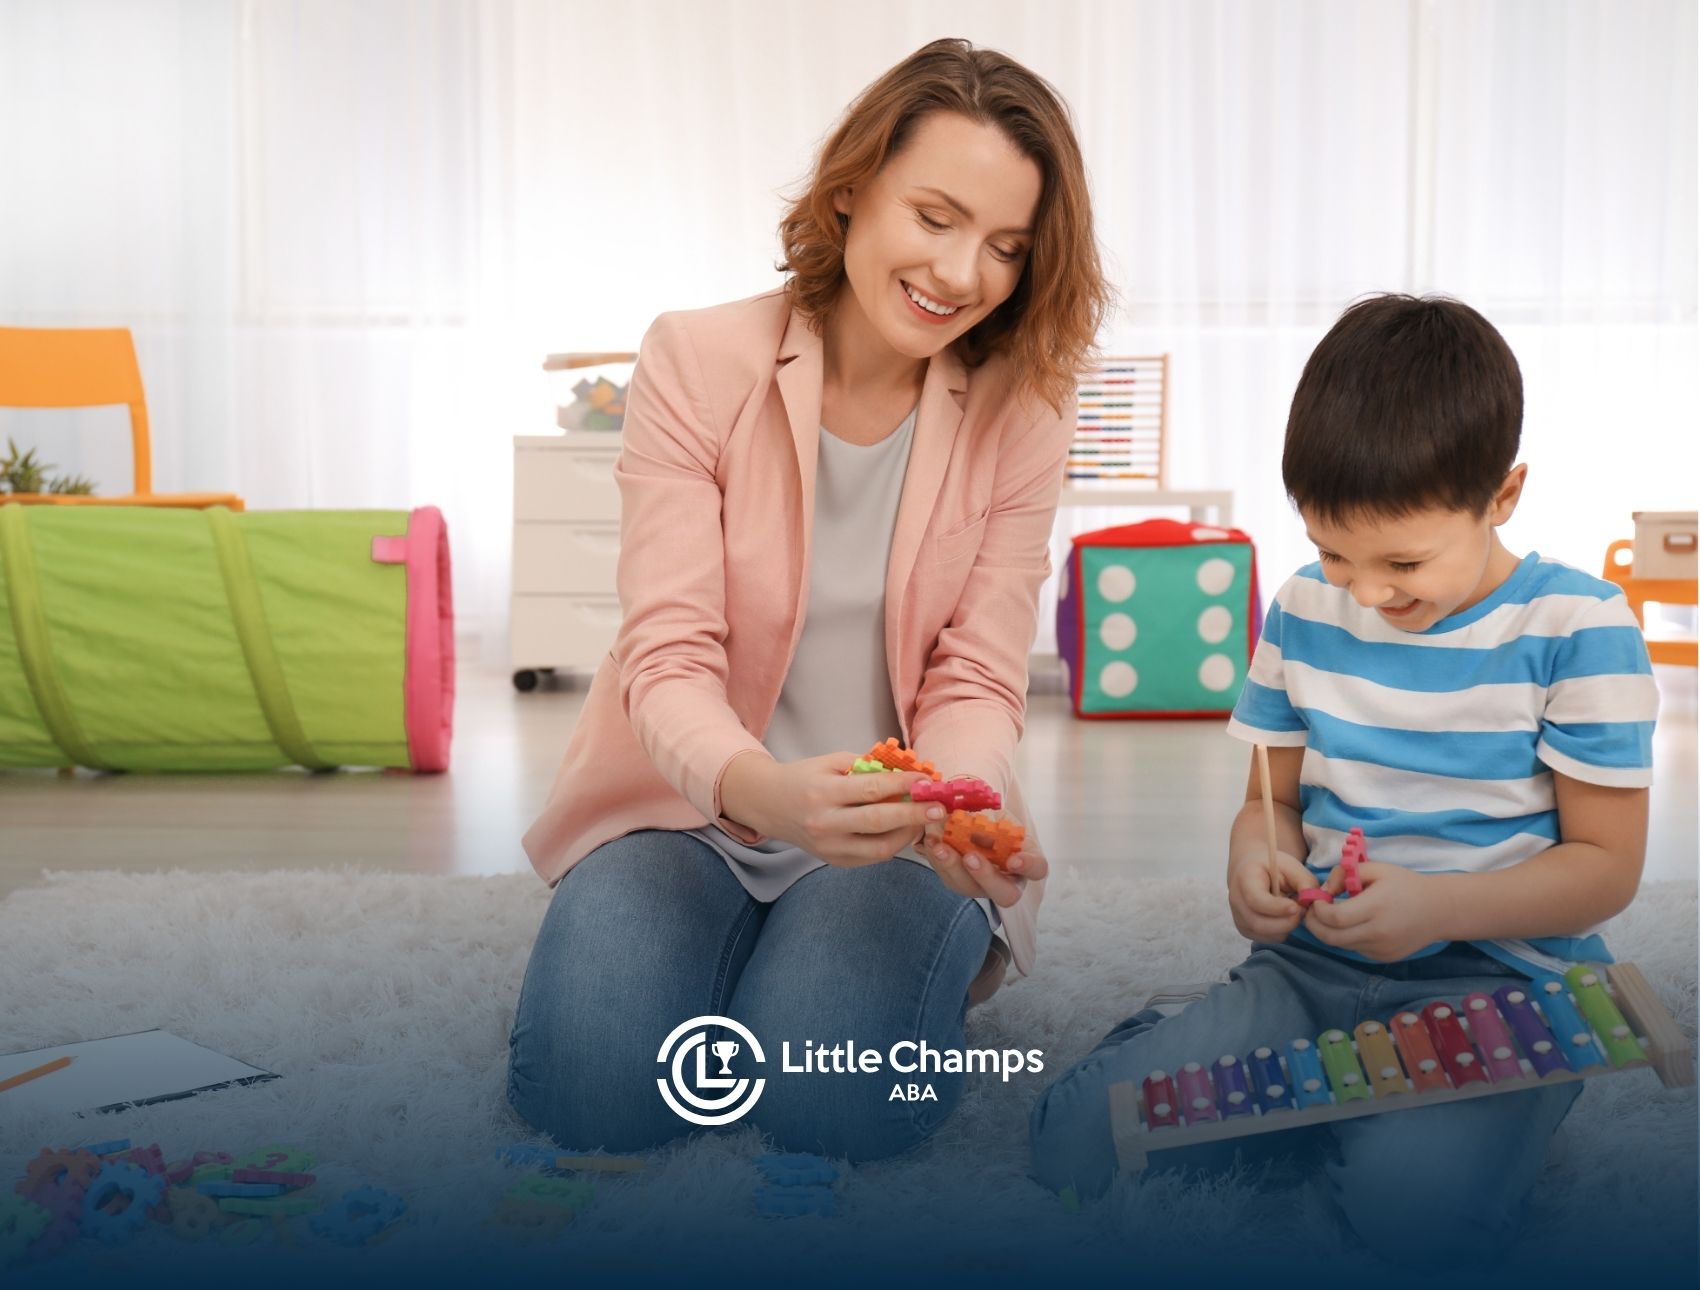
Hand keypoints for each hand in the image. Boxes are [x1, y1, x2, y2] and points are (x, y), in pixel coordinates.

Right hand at [720, 752, 938, 866]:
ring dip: (907, 834)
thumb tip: (908, 774)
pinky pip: (872, 857)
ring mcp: (829, 848)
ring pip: (879, 848)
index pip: (871, 789)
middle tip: (939, 808)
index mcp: (823, 793)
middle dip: (914, 815)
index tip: (927, 779)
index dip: (903, 785)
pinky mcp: (835, 861)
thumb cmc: (804, 778)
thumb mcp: (831, 763)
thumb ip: (866, 768)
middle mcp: (825, 823)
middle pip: (879, 822)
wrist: (770, 805)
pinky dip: (892, 844)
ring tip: (923, 820)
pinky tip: (903, 831)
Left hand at [921, 830, 1045, 907]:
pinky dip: (938, 859)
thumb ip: (993, 820)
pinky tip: (931, 842)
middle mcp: (1008, 881)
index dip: (1028, 866)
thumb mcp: (999, 815)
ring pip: (970, 888)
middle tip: (970, 857)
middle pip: (1005, 894)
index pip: (1037, 869)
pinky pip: (948, 878)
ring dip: (953, 867)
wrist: (976, 824)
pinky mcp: (959, 883)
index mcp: (1027, 861)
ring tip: (940, 846)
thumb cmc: (996, 820)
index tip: (1014, 859)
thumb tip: (973, 819)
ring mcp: (982, 886)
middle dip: (986, 876)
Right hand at [1227, 851, 1314, 942]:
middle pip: (1258, 923)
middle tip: (1302, 911)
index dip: (1277, 908)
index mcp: (1244, 879)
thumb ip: (1304, 881)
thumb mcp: (1289, 865)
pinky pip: (1266, 939)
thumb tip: (1312, 900)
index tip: (1296, 907)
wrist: (1251, 870)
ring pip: (1264, 934)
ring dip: (1285, 928)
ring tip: (1294, 912)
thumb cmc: (1271, 867)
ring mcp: (1238, 918)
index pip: (1256, 900)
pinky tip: (1285, 918)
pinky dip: (1281, 932)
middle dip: (1286, 923)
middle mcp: (1236, 900)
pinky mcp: (1245, 929)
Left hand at [1304, 861, 1446, 961]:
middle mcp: (1378, 933)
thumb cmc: (1405, 884)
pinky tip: (1356, 925)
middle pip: (1331, 938)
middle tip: (1311, 912)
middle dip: (1313, 925)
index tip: (1316, 900)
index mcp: (1375, 908)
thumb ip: (1343, 874)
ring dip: (1330, 932)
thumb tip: (1323, 891)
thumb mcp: (1375, 869)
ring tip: (1333, 916)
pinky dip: (1347, 938)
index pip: (1333, 918)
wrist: (1439, 910)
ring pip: (1341, 945)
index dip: (1317, 910)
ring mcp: (1382, 949)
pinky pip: (1356, 949)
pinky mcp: (1385, 958)